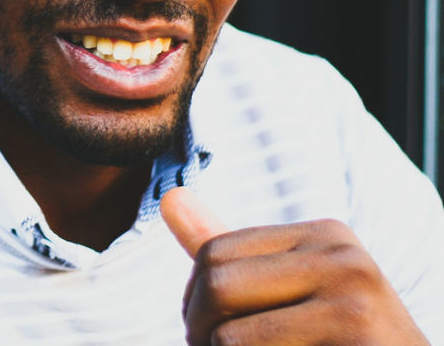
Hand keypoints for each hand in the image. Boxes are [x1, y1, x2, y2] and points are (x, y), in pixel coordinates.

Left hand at [160, 188, 429, 345]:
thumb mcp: (291, 293)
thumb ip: (233, 255)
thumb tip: (170, 197)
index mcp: (325, 236)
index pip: (214, 254)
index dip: (196, 302)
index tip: (211, 332)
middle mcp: (344, 257)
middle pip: (216, 286)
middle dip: (201, 333)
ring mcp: (355, 301)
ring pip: (228, 336)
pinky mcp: (359, 342)